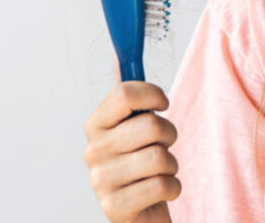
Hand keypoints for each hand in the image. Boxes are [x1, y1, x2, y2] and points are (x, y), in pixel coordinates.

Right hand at [82, 60, 179, 222]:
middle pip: (150, 125)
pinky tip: (160, 191)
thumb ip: (127, 96)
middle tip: (163, 145)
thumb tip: (120, 57)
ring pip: (159, 157)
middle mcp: (92, 151)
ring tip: (160, 171)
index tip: (163, 104)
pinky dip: (172, 188)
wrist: (140, 209)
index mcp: (95, 124)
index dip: (153, 95)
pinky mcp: (114, 208)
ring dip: (171, 165)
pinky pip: (162, 186)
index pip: (125, 94)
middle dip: (169, 135)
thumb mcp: (132, 126)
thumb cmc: (140, 163)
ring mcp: (100, 181)